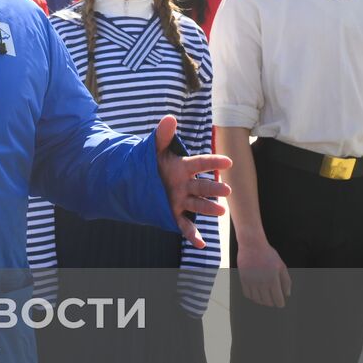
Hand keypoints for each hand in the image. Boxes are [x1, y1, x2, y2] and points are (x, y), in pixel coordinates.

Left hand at [154, 115, 231, 247]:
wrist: (135, 180)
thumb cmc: (150, 162)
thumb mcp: (153, 149)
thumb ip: (162, 135)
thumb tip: (169, 118)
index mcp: (182, 167)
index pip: (200, 163)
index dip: (213, 162)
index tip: (228, 162)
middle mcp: (185, 185)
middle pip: (203, 186)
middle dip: (214, 189)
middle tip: (226, 191)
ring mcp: (181, 200)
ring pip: (198, 205)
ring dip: (209, 209)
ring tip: (221, 212)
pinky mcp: (173, 214)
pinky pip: (185, 225)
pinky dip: (193, 235)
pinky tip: (201, 244)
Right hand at [237, 240, 290, 307]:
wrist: (252, 245)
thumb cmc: (268, 254)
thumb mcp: (281, 266)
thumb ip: (286, 281)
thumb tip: (287, 294)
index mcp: (273, 280)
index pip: (277, 299)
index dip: (280, 303)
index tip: (280, 303)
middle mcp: (262, 283)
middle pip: (267, 301)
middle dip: (271, 303)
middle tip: (273, 301)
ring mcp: (251, 281)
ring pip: (256, 299)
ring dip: (261, 301)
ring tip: (264, 298)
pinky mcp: (243, 279)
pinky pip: (247, 294)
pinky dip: (252, 297)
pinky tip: (255, 294)